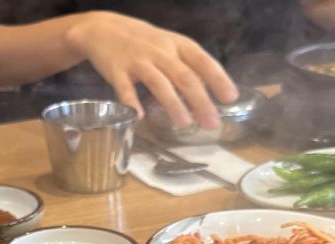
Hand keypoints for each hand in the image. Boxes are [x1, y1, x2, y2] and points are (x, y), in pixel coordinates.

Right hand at [65, 11, 237, 129]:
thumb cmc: (144, 42)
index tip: (231, 98)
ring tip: (185, 124)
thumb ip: (188, 66)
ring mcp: (138, 61)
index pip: (202, 61)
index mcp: (177, 45)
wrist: (104, 28)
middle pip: (184, 76)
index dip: (218, 79)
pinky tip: (138, 117)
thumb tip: (210, 93)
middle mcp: (160, 52)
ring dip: (173, 104)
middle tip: (212, 123)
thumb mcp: (170, 46)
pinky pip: (125, 88)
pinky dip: (131, 102)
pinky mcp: (117, 71)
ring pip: (159, 83)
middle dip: (200, 101)